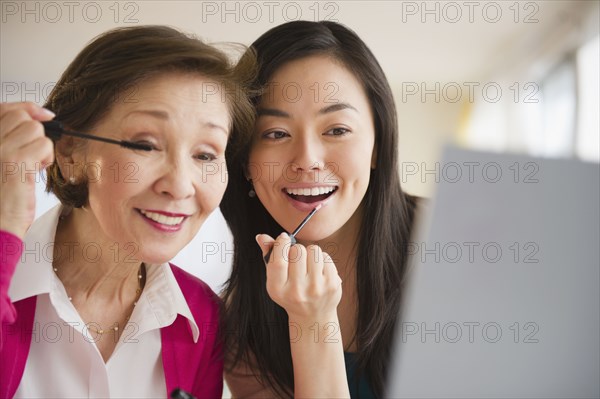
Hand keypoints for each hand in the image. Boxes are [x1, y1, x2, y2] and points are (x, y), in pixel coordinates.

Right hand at [0, 102, 54, 238]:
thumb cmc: (0, 197)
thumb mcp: (2, 161)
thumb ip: (11, 139)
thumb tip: (39, 116)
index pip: (4, 109)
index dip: (27, 108)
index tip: (43, 115)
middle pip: (21, 116)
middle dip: (35, 131)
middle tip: (34, 153)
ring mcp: (0, 149)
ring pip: (35, 129)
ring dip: (41, 147)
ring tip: (32, 165)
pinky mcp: (16, 161)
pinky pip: (44, 145)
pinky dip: (46, 157)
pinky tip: (36, 171)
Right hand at [256, 233, 341, 320]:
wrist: (313, 316)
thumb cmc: (291, 293)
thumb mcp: (276, 280)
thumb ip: (269, 257)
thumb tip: (262, 237)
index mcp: (278, 289)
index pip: (278, 260)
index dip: (281, 244)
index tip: (283, 238)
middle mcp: (297, 291)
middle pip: (297, 251)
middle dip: (296, 249)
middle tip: (297, 260)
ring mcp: (316, 289)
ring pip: (313, 250)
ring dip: (310, 252)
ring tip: (308, 265)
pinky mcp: (332, 285)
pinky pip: (326, 256)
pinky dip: (322, 259)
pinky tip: (318, 271)